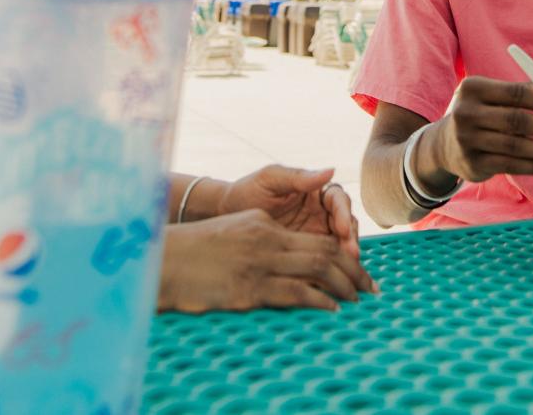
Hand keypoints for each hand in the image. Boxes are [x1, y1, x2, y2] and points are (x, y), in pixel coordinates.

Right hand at [157, 209, 376, 313]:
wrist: (162, 262)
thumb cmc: (195, 251)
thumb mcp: (234, 231)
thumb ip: (264, 235)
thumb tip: (287, 251)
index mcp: (264, 225)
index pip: (314, 237)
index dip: (343, 252)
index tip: (358, 268)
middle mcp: (266, 239)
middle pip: (323, 251)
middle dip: (352, 270)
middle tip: (370, 287)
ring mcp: (258, 264)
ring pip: (315, 270)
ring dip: (342, 286)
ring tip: (357, 298)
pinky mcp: (249, 289)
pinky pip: (294, 292)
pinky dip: (318, 300)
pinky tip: (330, 307)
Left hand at [218, 165, 363, 262]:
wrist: (224, 215)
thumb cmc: (247, 190)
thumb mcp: (271, 179)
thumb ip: (298, 177)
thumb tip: (331, 170)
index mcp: (314, 191)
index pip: (338, 200)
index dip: (344, 213)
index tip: (343, 228)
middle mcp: (320, 212)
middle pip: (345, 224)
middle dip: (350, 238)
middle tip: (350, 254)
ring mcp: (314, 234)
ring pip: (339, 245)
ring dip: (345, 256)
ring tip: (345, 270)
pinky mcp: (305, 253)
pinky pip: (323, 261)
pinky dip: (330, 270)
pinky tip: (330, 280)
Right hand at [421, 61, 532, 187]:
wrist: (445, 144)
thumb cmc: (484, 113)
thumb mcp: (501, 96)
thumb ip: (531, 85)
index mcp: (474, 87)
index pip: (518, 93)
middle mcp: (466, 112)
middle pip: (518, 121)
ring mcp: (466, 139)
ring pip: (516, 146)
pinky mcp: (471, 163)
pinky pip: (510, 165)